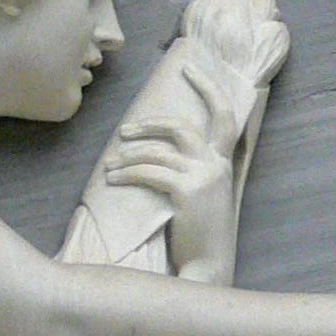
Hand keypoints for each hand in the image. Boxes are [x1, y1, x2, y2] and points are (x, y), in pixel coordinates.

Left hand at [103, 57, 240, 261]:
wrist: (208, 268)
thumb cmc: (200, 237)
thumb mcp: (203, 196)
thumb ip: (192, 172)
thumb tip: (159, 152)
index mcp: (223, 165)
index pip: (224, 116)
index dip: (208, 88)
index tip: (190, 67)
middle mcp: (217, 166)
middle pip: (182, 127)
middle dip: (151, 123)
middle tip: (125, 129)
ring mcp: (203, 177)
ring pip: (158, 151)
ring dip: (129, 155)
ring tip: (111, 165)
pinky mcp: (186, 191)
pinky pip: (149, 172)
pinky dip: (127, 173)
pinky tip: (113, 179)